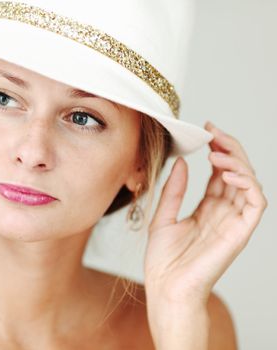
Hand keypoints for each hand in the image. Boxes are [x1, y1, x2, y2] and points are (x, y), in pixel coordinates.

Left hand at [144, 121, 267, 305]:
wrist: (165, 288)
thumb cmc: (163, 260)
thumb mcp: (163, 217)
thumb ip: (174, 190)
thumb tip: (182, 161)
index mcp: (208, 208)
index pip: (221, 173)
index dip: (218, 149)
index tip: (206, 130)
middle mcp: (224, 212)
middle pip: (237, 173)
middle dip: (230, 149)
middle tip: (214, 132)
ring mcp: (234, 222)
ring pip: (249, 183)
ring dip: (237, 162)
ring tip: (216, 152)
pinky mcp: (240, 233)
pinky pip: (256, 204)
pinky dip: (247, 184)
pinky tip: (227, 173)